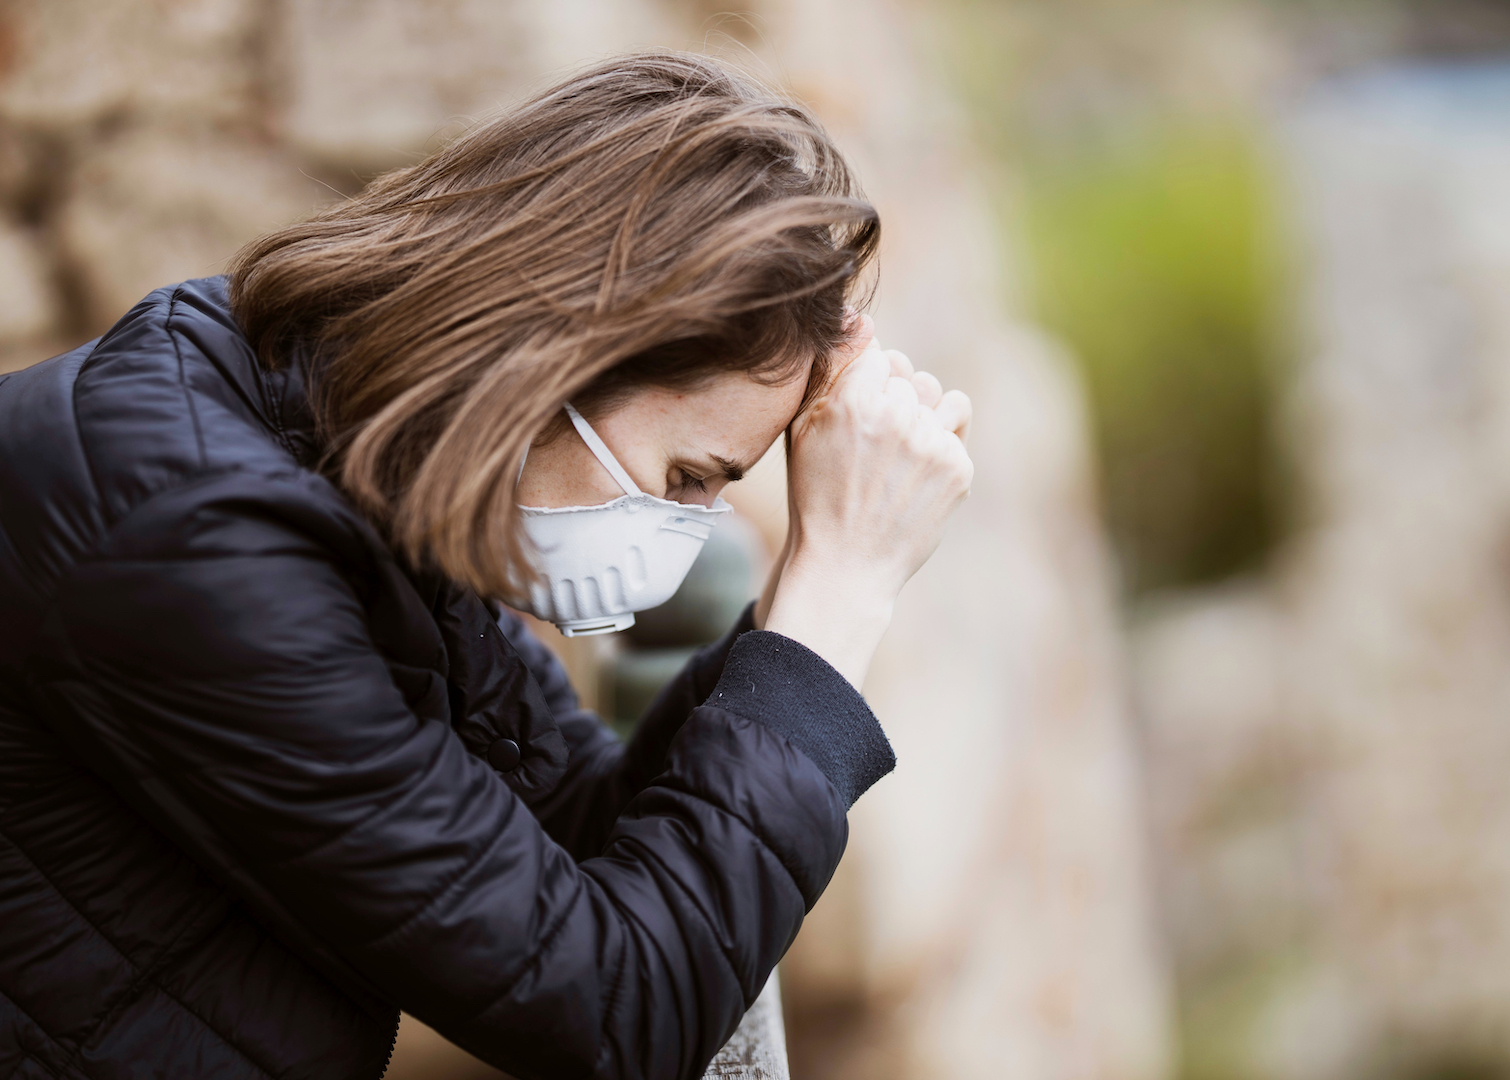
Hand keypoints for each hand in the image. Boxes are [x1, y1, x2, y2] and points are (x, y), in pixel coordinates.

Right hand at [762, 316, 972, 687]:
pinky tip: (913, 476)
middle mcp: (896, 416)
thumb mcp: (802, 430)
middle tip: (872, 449)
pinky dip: (940, 446)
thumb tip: (862, 318)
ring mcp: (932, 444)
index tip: (856, 419)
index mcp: (853, 401)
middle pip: (908, 376)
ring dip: (922, 417)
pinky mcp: (958, 469)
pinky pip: (957, 426)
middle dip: (894, 402)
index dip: (866, 385)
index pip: (878, 355)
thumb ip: (830, 370)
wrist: (846, 566)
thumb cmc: (816, 496)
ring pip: (938, 397)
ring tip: (897, 458)